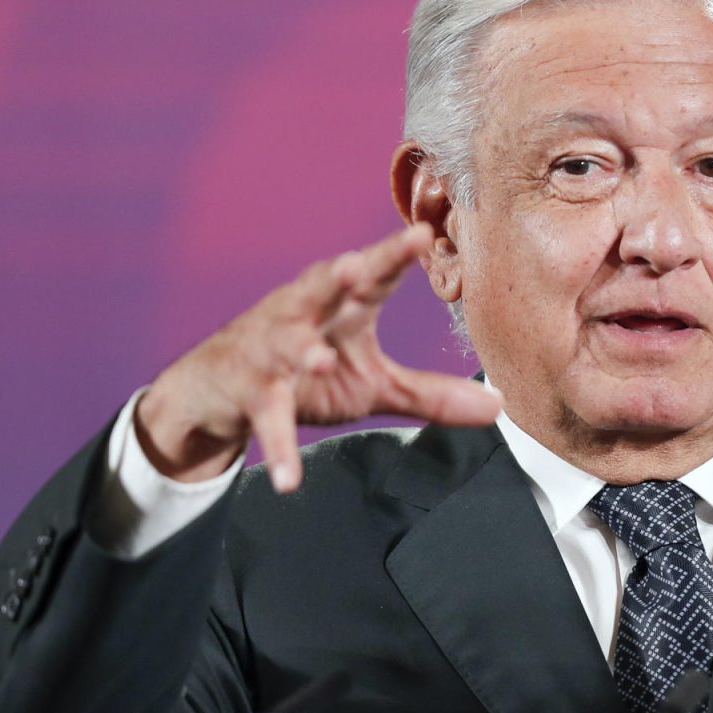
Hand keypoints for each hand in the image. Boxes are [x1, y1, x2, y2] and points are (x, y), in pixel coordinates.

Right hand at [135, 225, 500, 492]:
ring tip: (320, 360)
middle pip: (320, 288)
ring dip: (301, 351)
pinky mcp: (248, 392)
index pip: (372, 274)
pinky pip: (267, 419)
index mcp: (339, 306)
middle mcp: (301, 315)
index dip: (395, 253)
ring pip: (285, 345)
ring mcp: (270, 352)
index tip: (423, 232)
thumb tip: (498, 406)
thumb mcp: (371, 384)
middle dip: (337, 275)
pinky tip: (288, 480)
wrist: (214, 393)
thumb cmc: (303, 373)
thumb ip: (430, 393)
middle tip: (354, 265)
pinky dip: (278, 447)